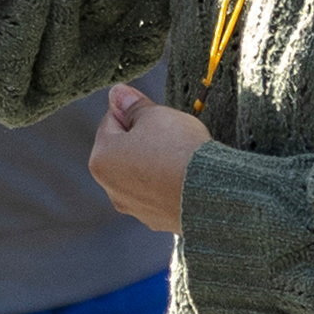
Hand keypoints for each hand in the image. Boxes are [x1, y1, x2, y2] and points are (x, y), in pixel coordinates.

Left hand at [89, 82, 206, 232]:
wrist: (212, 193)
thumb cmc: (179, 150)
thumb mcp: (156, 116)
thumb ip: (133, 105)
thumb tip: (117, 93)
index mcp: (101, 159)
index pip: (110, 122)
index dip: (133, 110)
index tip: (153, 110)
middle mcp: (111, 189)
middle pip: (124, 151)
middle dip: (144, 138)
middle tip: (170, 132)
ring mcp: (134, 208)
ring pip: (141, 174)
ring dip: (155, 162)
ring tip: (181, 155)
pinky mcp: (157, 220)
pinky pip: (159, 194)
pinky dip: (168, 183)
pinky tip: (186, 177)